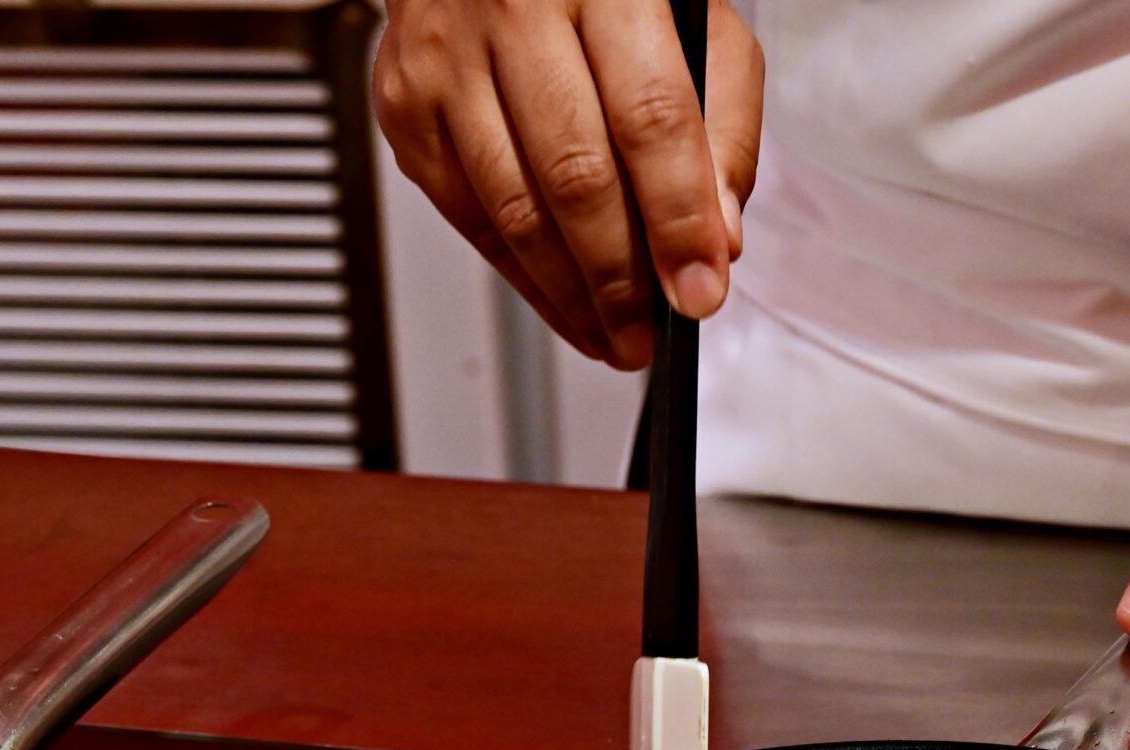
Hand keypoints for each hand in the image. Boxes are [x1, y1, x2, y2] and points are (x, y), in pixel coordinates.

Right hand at [374, 0, 763, 370]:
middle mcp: (513, 12)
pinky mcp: (405, 102)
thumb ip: (724, 125)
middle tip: (651, 335)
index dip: (678, 219)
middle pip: (574, 174)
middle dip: (621, 277)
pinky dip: (520, 275)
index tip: (699, 290)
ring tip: (614, 337)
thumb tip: (717, 237)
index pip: (650, 119)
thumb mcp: (696, 25)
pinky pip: (467, 213)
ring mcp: (447, 58)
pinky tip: (563, 305)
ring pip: (513, 207)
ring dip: (570, 293)